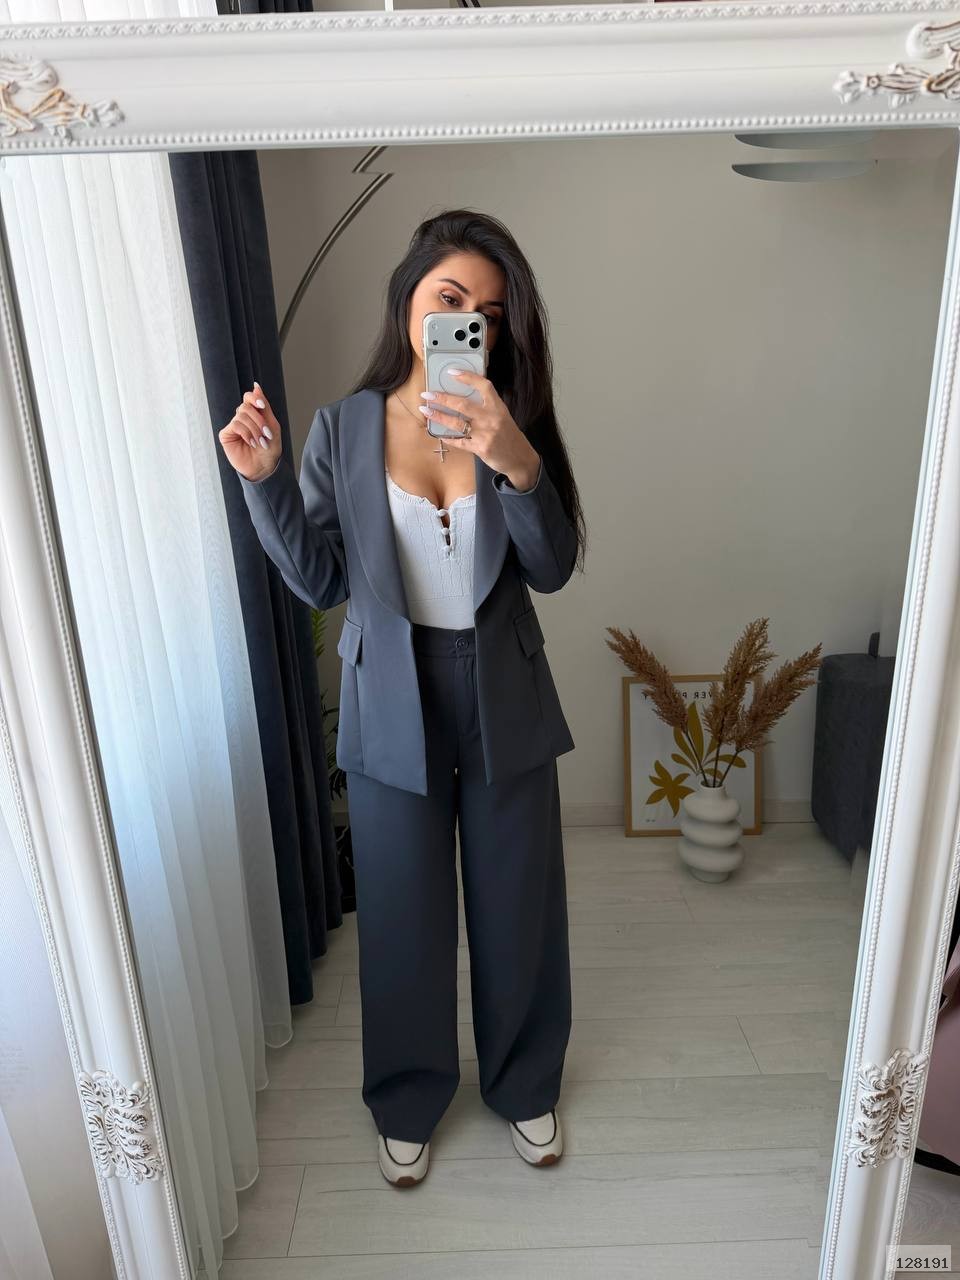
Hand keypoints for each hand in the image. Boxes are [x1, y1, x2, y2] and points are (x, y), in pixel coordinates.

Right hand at [219, 381, 281, 480]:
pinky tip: (251, 443)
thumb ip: (264, 406)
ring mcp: (233, 426)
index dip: (254, 399)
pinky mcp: (226, 435)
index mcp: (253, 414)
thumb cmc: (270, 448)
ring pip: (241, 416)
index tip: (262, 406)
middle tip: (267, 434)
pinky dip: (246, 433)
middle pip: (245, 407)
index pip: (249, 398)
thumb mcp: (271, 425)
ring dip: (254, 429)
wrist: (265, 467)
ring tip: (260, 442)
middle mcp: (241, 418)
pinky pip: (235, 425)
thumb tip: (256, 386)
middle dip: (259, 420)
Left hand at [419, 370, 539, 485]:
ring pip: (457, 423)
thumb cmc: (509, 436)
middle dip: (443, 399)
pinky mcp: (481, 449)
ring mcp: (486, 434)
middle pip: (463, 405)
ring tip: (426, 411)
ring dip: (439, 416)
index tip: (452, 372)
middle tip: (428, 395)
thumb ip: (486, 407)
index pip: (484, 386)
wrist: (520, 459)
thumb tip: (462, 399)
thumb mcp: (502, 416)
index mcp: (498, 407)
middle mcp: (492, 419)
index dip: (468, 377)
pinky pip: (460, 442)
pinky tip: (439, 434)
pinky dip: (448, 438)